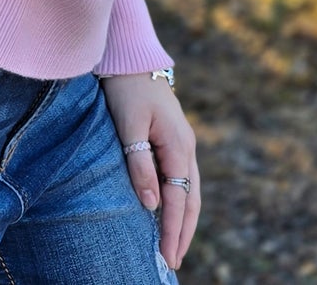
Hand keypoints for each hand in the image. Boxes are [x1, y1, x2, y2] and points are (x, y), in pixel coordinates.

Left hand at [98, 72, 199, 273]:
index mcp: (179, 147)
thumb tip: (152, 206)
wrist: (131, 55)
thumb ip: (140, 165)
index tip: (167, 258)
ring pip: (189, 190)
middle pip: (191, 201)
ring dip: (183, 219)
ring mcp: (183, 143)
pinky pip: (181, 178)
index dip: (172, 231)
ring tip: (174, 245)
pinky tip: (169, 210)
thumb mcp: (129, 126)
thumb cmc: (126, 88)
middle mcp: (187, 148)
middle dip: (183, 233)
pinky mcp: (173, 139)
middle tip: (173, 262)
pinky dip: (179, 200)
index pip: (178, 201)